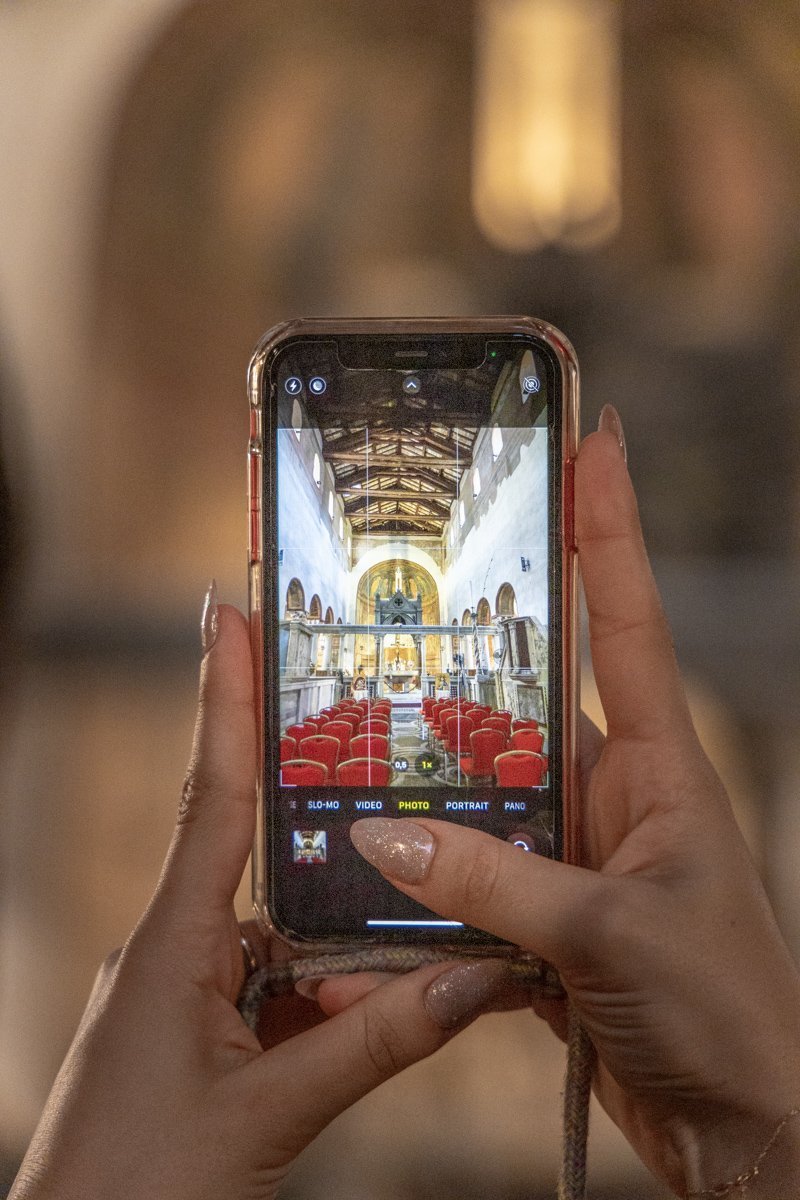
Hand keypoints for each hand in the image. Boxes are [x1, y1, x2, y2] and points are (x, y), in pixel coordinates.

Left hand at [11, 602, 513, 1199]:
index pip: (215, 793)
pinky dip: (331, 999)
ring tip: (425, 953)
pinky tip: (384, 1013)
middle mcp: (176, 947)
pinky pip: (279, 987)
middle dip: (334, 837)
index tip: (229, 616)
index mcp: (173, 941)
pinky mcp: (198, 1032)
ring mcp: (186, 991)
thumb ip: (375, 1044)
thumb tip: (474, 980)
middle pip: (270, 861)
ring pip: (288, 936)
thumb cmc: (138, 1190)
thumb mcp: (269, 1115)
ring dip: (349, 952)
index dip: (226, 698)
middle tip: (390, 775)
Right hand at [350, 414, 799, 1196]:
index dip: (611, 528)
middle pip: (529, 708)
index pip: (630, 620)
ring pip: (487, 802)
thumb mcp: (613, 931)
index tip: (591, 442)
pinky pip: (476, 886)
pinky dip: (429, 895)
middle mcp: (618, 797)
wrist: (748, 1130)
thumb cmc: (726, 1012)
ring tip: (352, 766)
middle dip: (465, 668)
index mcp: (661, 768)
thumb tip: (385, 840)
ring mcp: (581, 859)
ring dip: (428, 799)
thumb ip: (496, 881)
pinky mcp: (551, 922)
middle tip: (393, 613)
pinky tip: (375, 895)